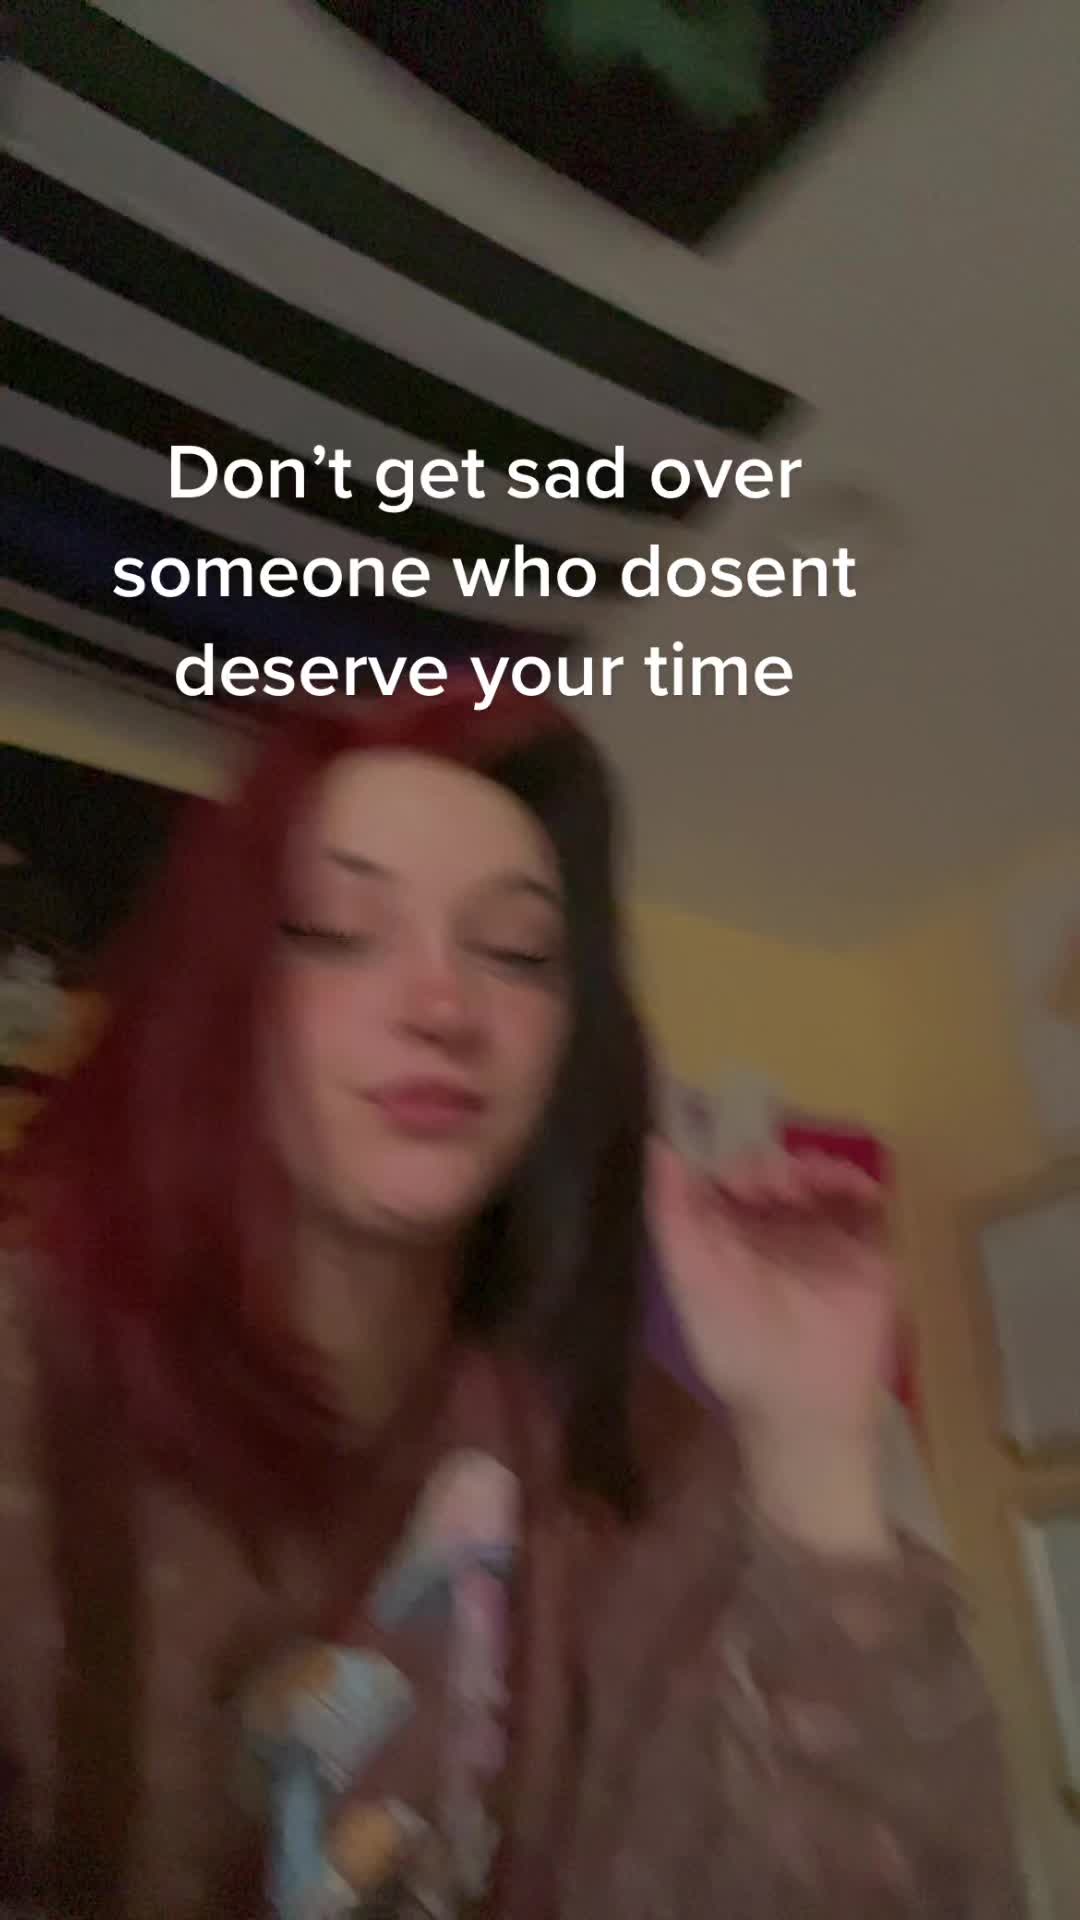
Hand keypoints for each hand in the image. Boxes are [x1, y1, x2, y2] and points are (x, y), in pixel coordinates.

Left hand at [648, 1138, 896, 1554]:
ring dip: (816, 1169)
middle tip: (776, 1181)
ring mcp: (823, 1237)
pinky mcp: (866, 1251)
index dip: (728, 1162)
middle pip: (775, 1172)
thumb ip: (672, 1215)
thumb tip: (659, 1145)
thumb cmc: (736, 1348)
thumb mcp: (690, 1278)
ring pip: (820, 1180)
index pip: (726, 1177)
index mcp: (729, 1235)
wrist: (800, 1404)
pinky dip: (860, 1185)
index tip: (735, 1170)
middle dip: (773, 1165)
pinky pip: (867, 1205)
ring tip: (811, 1183)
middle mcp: (775, 1229)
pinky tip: (854, 1187)